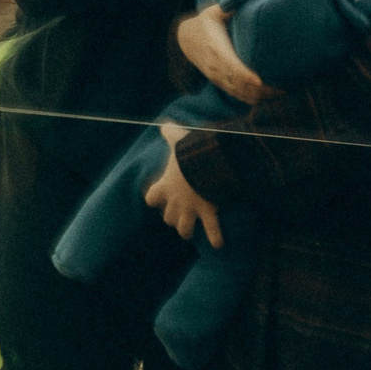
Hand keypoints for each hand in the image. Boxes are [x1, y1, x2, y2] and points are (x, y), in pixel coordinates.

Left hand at [144, 126, 224, 248]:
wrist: (204, 164)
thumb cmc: (188, 152)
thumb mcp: (178, 140)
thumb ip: (170, 133)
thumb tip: (164, 124)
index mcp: (166, 185)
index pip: (151, 197)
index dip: (154, 198)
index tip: (158, 196)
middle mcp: (176, 201)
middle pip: (168, 217)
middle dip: (172, 217)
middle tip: (178, 215)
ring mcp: (191, 209)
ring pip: (184, 229)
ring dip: (186, 231)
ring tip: (190, 233)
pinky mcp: (208, 212)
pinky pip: (212, 230)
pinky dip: (215, 238)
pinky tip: (218, 245)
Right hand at [178, 4, 275, 104]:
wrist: (186, 39)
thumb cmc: (205, 22)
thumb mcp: (214, 10)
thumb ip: (231, 4)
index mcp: (217, 49)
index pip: (233, 67)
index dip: (248, 77)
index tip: (263, 80)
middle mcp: (216, 66)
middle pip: (240, 85)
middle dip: (261, 89)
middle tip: (283, 87)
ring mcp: (218, 77)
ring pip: (240, 93)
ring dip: (259, 96)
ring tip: (280, 92)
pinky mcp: (220, 82)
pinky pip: (237, 95)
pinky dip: (252, 98)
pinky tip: (268, 95)